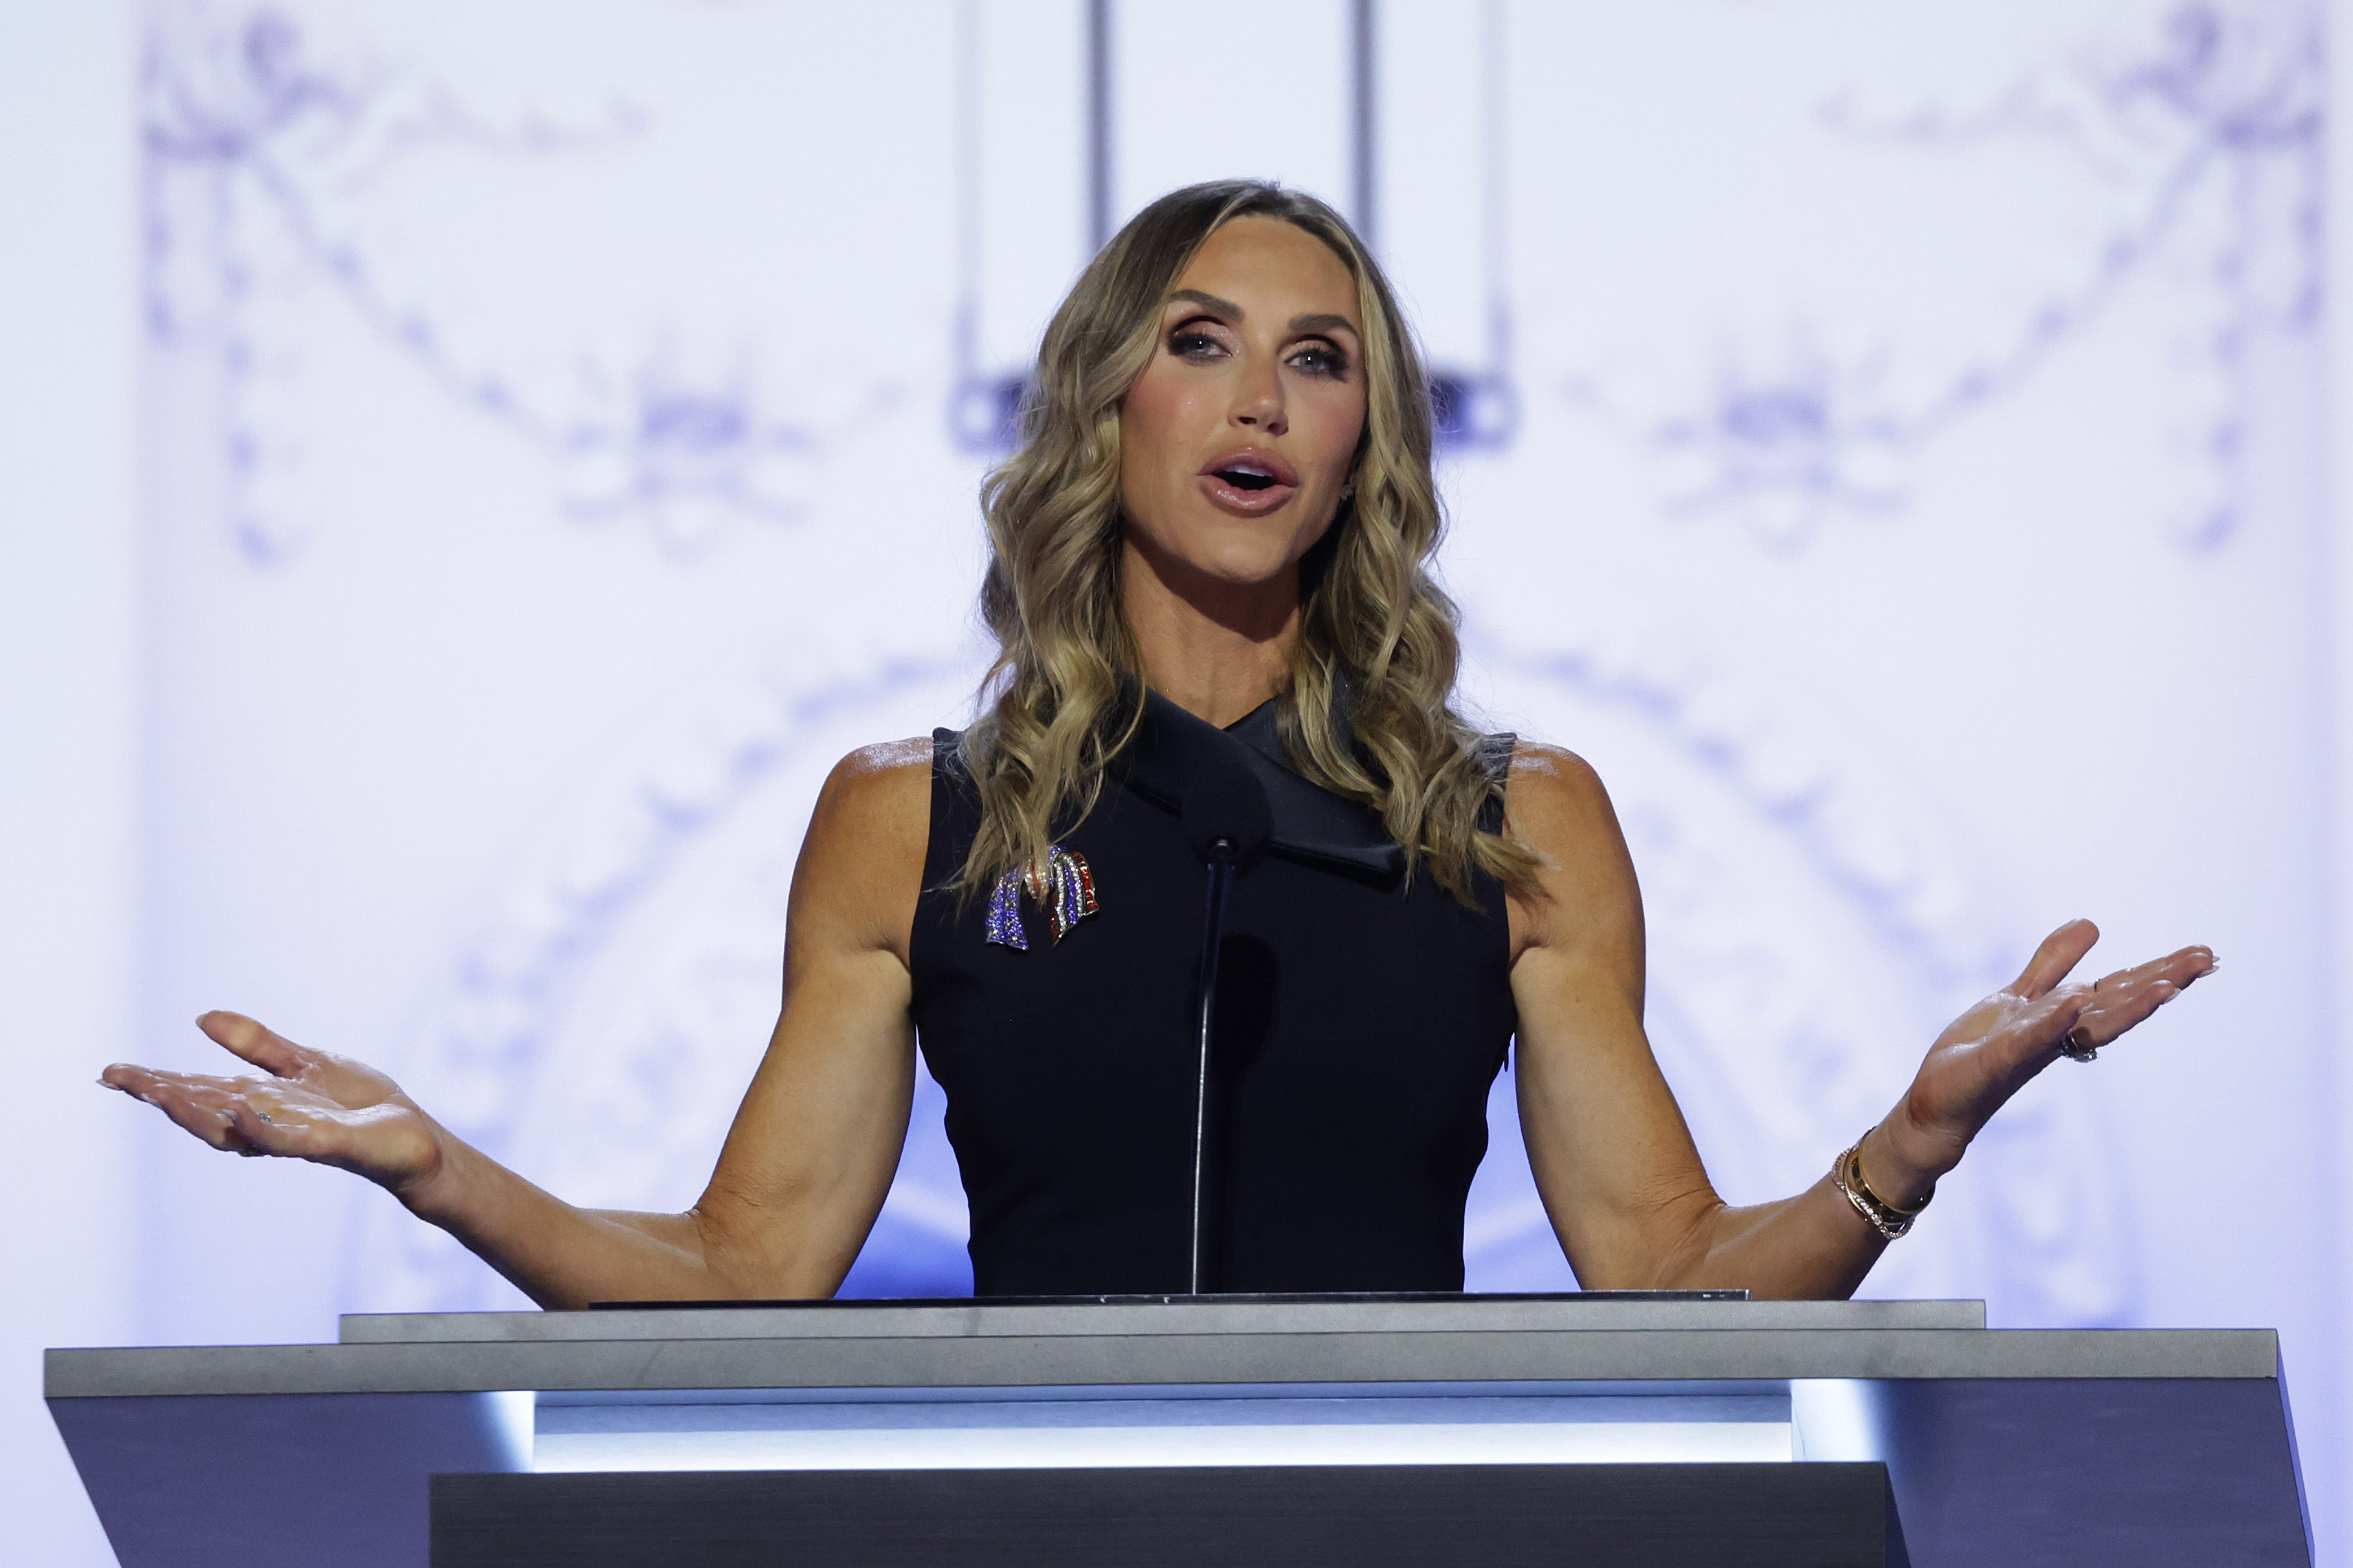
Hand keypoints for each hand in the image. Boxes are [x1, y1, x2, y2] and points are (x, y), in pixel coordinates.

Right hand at [100, 1011, 444, 1197]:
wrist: (415, 1140)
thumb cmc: (362, 1107)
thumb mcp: (304, 1064)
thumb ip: (257, 1046)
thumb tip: (201, 1018)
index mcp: (261, 1102)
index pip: (200, 1090)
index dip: (156, 1083)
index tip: (113, 1071)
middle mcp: (271, 1123)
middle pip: (207, 1111)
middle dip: (163, 1096)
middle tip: (119, 1080)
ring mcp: (301, 1135)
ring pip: (240, 1128)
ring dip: (200, 1113)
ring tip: (161, 1093)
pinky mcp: (336, 1142)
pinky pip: (296, 1137)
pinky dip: (267, 1126)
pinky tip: (242, 1110)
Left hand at [1875, 919, 2214, 1197]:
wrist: (1937, 1102)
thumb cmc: (1979, 1053)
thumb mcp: (2019, 996)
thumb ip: (2053, 964)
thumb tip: (2092, 922)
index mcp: (2066, 1018)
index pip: (2120, 989)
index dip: (2160, 971)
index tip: (2204, 952)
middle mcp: (2060, 1035)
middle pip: (2119, 1005)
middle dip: (2163, 981)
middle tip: (2208, 958)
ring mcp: (2033, 1048)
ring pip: (2089, 1026)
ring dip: (2128, 1007)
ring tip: (2166, 986)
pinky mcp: (2000, 1060)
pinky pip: (2031, 1038)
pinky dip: (2054, 1019)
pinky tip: (2076, 998)